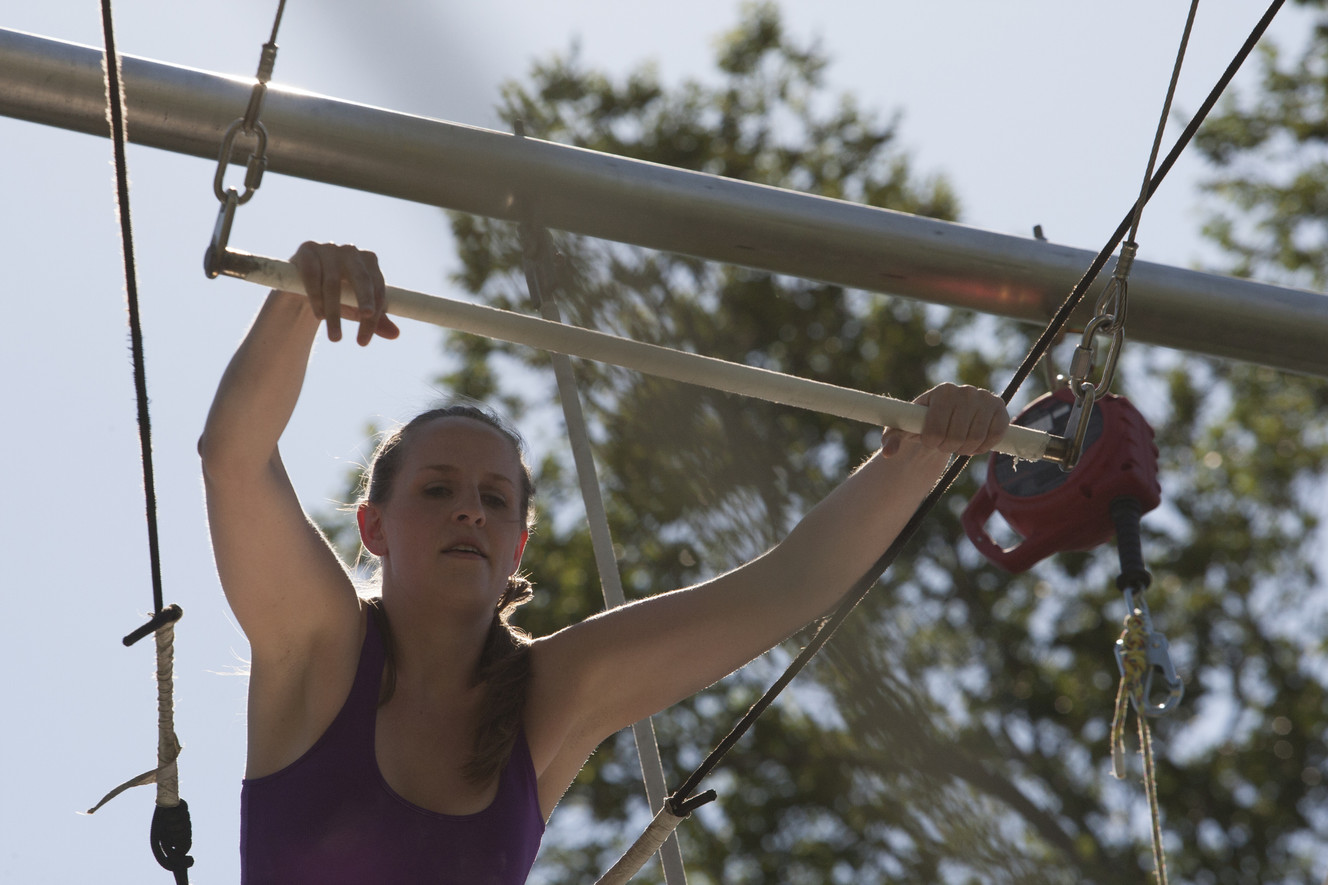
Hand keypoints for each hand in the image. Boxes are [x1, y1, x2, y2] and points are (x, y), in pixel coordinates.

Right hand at [288, 241, 400, 345]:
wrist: (303, 283)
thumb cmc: (338, 296)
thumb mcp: (356, 309)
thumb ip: (376, 320)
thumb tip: (395, 335)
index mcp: (370, 262)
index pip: (377, 289)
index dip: (374, 317)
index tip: (363, 341)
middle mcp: (352, 252)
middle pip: (362, 278)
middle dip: (364, 300)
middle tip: (364, 319)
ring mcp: (329, 248)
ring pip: (333, 283)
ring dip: (334, 312)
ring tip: (335, 336)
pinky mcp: (307, 250)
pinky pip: (312, 275)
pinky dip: (315, 297)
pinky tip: (319, 316)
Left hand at [881, 383, 1007, 457]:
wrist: (948, 419)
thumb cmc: (923, 423)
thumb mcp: (903, 428)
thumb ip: (891, 438)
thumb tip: (888, 452)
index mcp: (942, 391)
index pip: (935, 430)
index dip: (932, 442)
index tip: (930, 440)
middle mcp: (965, 391)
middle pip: (956, 437)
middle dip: (948, 447)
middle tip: (945, 443)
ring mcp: (985, 398)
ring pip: (976, 439)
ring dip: (965, 449)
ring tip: (958, 443)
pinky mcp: (1000, 408)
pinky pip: (995, 436)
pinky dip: (984, 447)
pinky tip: (975, 442)